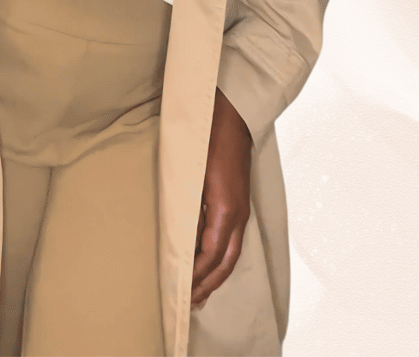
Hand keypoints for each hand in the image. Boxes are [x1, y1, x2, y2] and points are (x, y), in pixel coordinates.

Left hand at [192, 88, 251, 306]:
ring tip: (201, 292)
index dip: (196, 276)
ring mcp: (241, 209)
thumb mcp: (192, 174)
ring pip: (231, 253)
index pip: (210, 254)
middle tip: (189, 303)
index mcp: (225, 210)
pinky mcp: (238, 202)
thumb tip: (178, 237)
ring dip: (216, 275)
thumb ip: (187, 207)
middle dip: (208, 284)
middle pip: (225, 261)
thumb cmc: (207, 139)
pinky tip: (211, 262)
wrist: (231, 115)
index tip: (180, 291)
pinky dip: (222, 259)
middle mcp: (237, 214)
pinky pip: (232, 240)